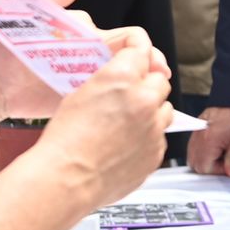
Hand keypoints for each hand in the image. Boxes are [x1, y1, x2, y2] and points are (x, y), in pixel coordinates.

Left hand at [0, 0, 170, 121]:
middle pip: (131, 62)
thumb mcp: (33, 18)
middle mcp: (93, 57)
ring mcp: (87, 80)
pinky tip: (132, 116)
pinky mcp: (79, 101)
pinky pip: (104, 103)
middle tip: (160, 83)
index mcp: (89, 36)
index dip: (144, 49)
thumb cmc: (7, 47)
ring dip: (138, 90)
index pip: (127, 39)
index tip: (152, 62)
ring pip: (122, 84)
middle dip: (150, 71)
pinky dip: (120, 107)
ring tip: (149, 103)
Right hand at [30, 44, 172, 207]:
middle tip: (130, 96)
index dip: (137, 53)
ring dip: (152, 110)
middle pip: (159, 80)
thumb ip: (111, 81)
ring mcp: (154, 127)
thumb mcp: (81, 93)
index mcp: (122, 77)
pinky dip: (148, 138)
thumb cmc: (65, 139)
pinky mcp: (157, 152)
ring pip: (165, 109)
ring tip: (129, 122)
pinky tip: (127, 145)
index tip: (137, 56)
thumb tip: (123, 79)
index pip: (142, 50)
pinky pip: (160, 137)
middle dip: (147, 85)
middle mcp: (144, 98)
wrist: (66, 179)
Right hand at [188, 106, 229, 178]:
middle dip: (211, 169)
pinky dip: (203, 153)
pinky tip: (216, 150)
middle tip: (227, 163)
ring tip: (222, 156)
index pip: (205, 169)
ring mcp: (196, 133)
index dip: (219, 172)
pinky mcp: (197, 129)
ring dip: (207, 161)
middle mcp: (198, 138)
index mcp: (208, 142)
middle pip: (195, 165)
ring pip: (193, 157)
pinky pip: (194, 147)